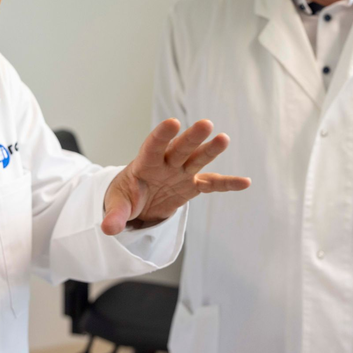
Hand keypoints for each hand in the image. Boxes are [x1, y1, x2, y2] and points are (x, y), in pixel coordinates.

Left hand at [101, 118, 250, 235]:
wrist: (136, 202)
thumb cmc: (125, 197)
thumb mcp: (117, 205)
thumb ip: (115, 216)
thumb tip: (107, 230)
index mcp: (145, 163)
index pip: (153, 146)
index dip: (162, 135)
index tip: (173, 122)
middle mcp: (166, 163)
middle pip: (180, 148)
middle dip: (192, 137)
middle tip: (205, 124)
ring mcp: (180, 172)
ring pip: (197, 159)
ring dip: (210, 150)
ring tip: (224, 139)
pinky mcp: (191, 185)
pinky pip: (211, 184)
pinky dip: (227, 184)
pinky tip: (245, 182)